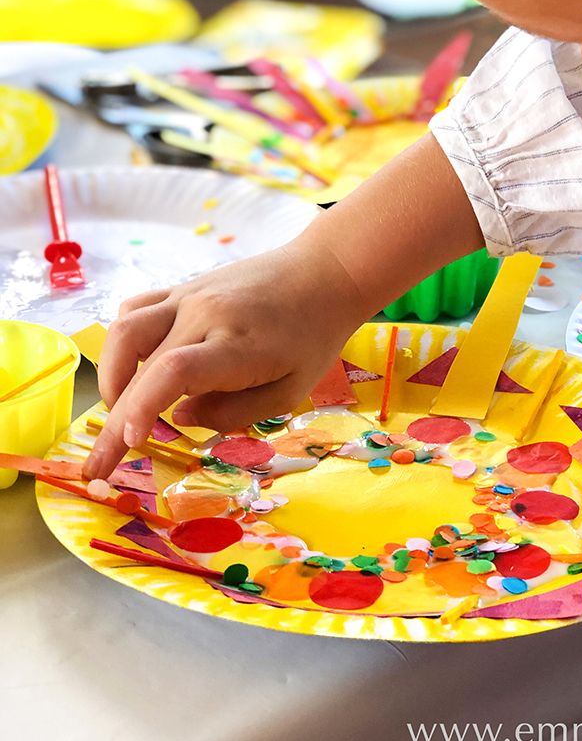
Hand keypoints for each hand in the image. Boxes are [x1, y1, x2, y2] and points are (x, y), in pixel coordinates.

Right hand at [83, 238, 366, 478]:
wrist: (322, 273)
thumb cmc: (313, 337)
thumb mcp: (289, 392)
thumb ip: (234, 413)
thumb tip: (178, 419)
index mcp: (237, 344)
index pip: (175, 370)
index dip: (144, 406)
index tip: (130, 441)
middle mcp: (204, 314)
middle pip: (144, 365)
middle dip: (115, 422)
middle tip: (99, 467)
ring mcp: (188, 295)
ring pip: (126, 332)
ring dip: (111, 378)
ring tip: (119, 415)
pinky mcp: (182, 287)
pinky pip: (136, 310)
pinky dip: (122, 343)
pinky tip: (133, 369)